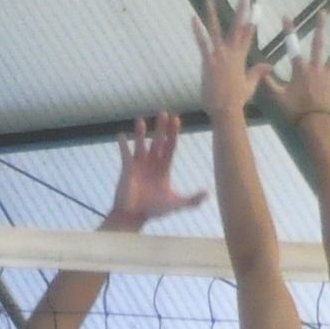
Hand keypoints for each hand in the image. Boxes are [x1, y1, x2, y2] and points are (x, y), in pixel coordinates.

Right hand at [102, 114, 199, 229]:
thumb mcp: (175, 204)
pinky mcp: (127, 169)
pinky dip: (123, 145)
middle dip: (161, 128)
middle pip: (158, 141)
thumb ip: (192, 199)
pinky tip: (122, 135)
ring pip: (141, 144)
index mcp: (164, 167)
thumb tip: (207, 193)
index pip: (171, 146)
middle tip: (164, 113)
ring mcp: (139, 164)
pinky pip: (125, 154)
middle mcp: (152, 162)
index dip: (174, 133)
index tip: (176, 119)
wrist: (134, 216)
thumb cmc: (154, 210)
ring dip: (141, 133)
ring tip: (141, 120)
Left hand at [195, 0, 274, 119]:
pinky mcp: (208, 61)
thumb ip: (258, 72)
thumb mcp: (250, 85)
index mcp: (242, 58)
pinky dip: (198, 31)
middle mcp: (232, 53)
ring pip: (216, 31)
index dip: (251, 20)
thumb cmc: (237, 99)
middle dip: (241, 10)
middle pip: (238, 27)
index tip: (255, 7)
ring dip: (213, 14)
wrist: (226, 109)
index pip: (248, 34)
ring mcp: (220, 56)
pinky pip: (203, 43)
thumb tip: (270, 65)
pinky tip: (194, 19)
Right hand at [274, 14, 329, 128]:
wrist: (314, 123)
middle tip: (323, 13)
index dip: (289, 30)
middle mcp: (316, 68)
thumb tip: (260, 69)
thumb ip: (268, 82)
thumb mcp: (278, 97)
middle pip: (318, 44)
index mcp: (301, 70)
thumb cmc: (295, 111)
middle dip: (320, 27)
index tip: (287, 16)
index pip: (293, 46)